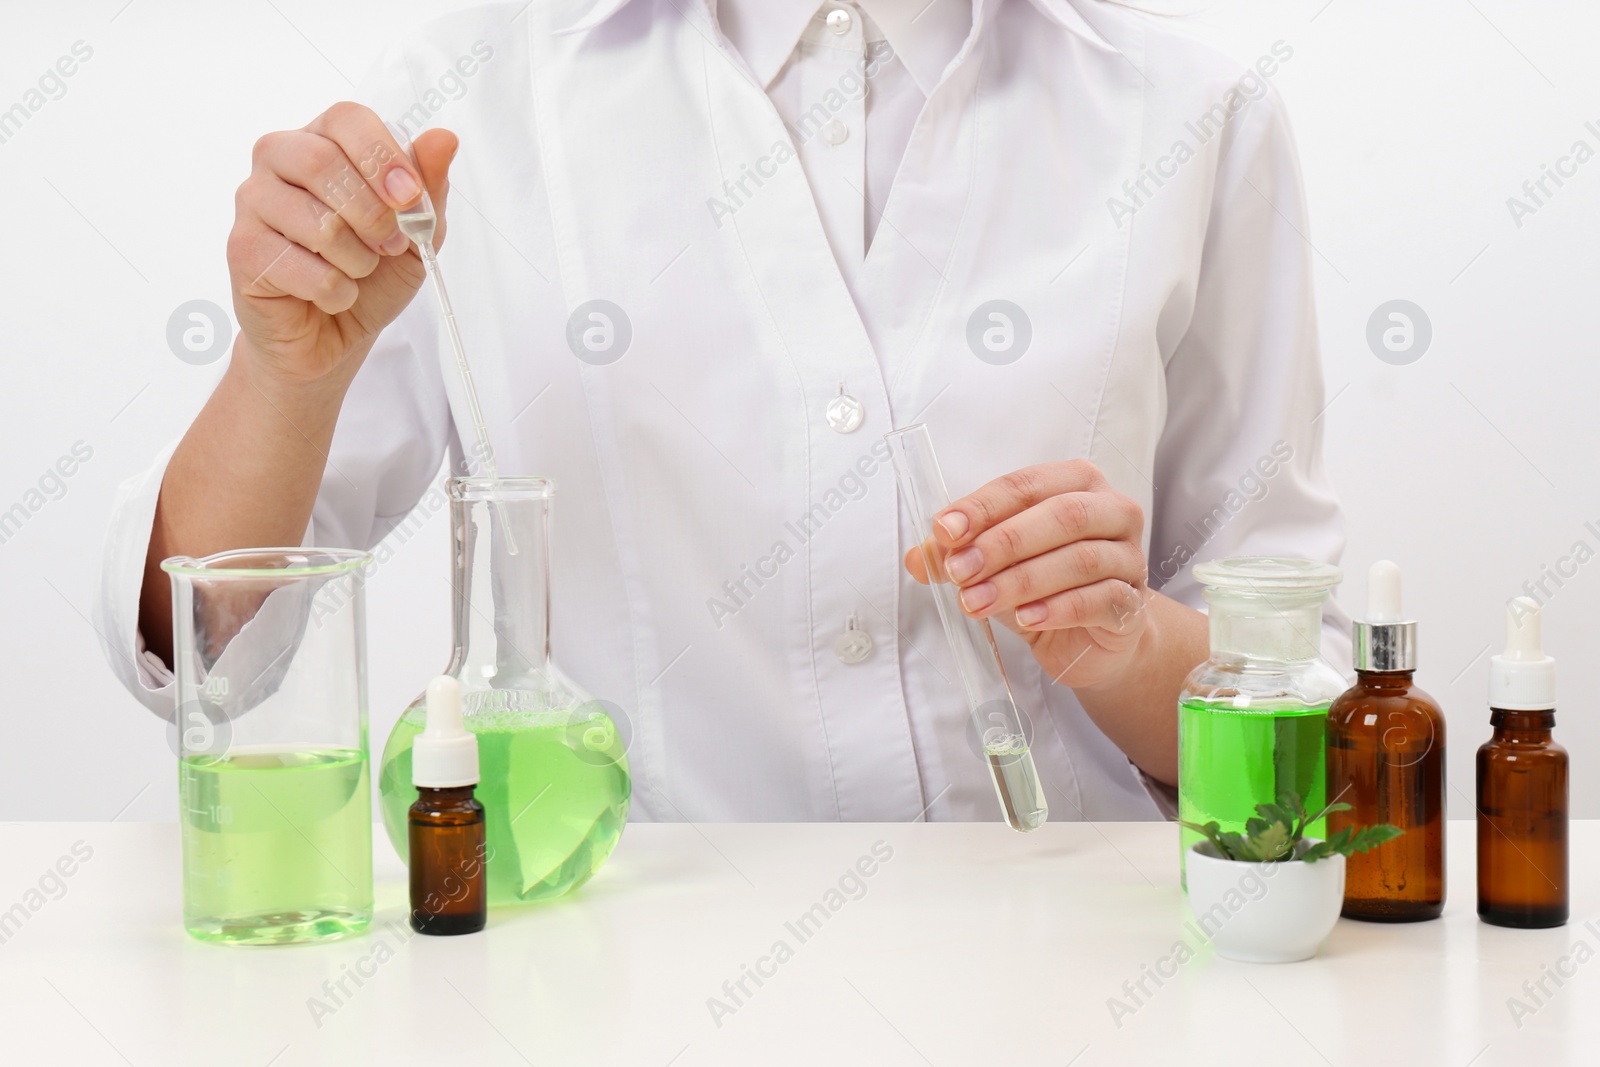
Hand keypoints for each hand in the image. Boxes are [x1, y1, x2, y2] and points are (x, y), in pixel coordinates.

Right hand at [227, 102, 457, 390]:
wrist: (335, 333)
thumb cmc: (372, 273)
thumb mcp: (416, 231)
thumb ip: (428, 186)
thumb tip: (444, 138)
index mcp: (322, 139)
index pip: (346, 118)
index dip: (382, 156)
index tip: (409, 197)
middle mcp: (278, 158)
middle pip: (322, 163)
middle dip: (373, 214)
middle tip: (390, 246)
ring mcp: (252, 201)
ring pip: (318, 224)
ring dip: (359, 261)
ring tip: (358, 272)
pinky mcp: (242, 249)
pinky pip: (306, 270)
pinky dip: (337, 293)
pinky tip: (330, 295)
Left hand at [903, 460, 1150, 689]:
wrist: (1092, 641)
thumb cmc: (1045, 586)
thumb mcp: (994, 565)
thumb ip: (957, 554)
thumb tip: (919, 555)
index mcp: (1077, 483)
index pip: (1026, 486)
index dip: (983, 507)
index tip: (944, 530)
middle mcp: (1112, 512)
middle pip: (1061, 516)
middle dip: (1002, 543)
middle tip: (959, 571)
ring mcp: (1128, 557)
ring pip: (1080, 559)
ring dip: (1022, 580)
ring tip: (978, 602)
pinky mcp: (1132, 604)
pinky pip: (1100, 599)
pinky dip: (1058, 608)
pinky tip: (1026, 619)